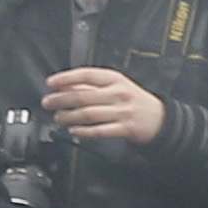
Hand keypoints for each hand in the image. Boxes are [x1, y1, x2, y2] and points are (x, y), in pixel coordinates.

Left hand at [39, 66, 163, 146]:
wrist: (160, 119)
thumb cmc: (133, 101)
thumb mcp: (116, 86)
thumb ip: (92, 86)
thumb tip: (65, 87)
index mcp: (115, 79)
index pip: (86, 75)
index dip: (66, 78)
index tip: (51, 83)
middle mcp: (118, 94)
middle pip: (84, 96)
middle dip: (61, 100)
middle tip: (48, 103)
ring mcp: (122, 112)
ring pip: (89, 114)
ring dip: (69, 117)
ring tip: (58, 118)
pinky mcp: (125, 128)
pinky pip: (100, 130)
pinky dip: (84, 131)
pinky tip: (73, 131)